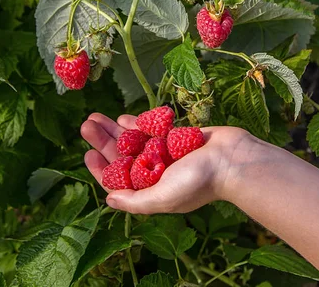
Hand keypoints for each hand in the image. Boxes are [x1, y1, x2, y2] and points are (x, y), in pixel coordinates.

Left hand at [80, 112, 254, 213]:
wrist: (232, 159)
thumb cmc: (199, 181)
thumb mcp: (162, 197)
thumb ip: (135, 201)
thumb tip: (108, 200)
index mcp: (151, 190)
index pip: (118, 181)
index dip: (100, 169)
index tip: (87, 154)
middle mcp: (156, 172)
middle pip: (121, 156)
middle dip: (102, 141)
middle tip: (86, 125)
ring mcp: (165, 153)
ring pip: (132, 141)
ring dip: (114, 129)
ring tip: (96, 116)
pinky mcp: (175, 137)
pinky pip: (151, 130)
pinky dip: (137, 125)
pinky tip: (123, 119)